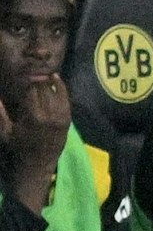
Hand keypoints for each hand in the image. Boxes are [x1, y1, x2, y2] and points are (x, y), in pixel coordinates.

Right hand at [0, 75, 70, 211]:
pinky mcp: (67, 120)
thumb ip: (0, 114)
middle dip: (38, 76)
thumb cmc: (18, 148)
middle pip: (44, 88)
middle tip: (32, 64)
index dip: (27, 77)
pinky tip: (56, 78)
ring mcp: (61, 117)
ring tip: (43, 68)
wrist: (38, 166)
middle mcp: (49, 114)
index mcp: (32, 116)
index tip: (23, 69)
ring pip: (56, 91)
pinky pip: (66, 99)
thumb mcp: (5, 132)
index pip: (31, 89)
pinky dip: (62, 87)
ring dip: (49, 79)